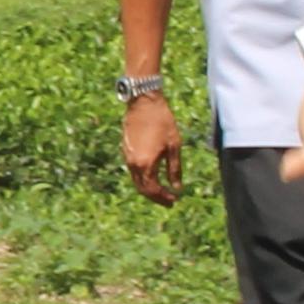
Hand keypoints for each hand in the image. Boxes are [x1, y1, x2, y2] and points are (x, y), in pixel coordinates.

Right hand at [121, 89, 183, 203]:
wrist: (143, 102)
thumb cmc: (162, 121)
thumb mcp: (174, 146)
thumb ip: (175, 169)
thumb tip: (177, 188)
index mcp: (146, 164)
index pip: (153, 190)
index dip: (163, 198)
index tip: (174, 201)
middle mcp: (134, 164)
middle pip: (143, 189)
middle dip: (156, 197)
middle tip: (169, 201)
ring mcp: (127, 157)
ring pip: (137, 181)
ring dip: (149, 189)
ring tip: (162, 190)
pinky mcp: (126, 151)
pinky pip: (134, 172)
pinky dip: (143, 179)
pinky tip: (153, 176)